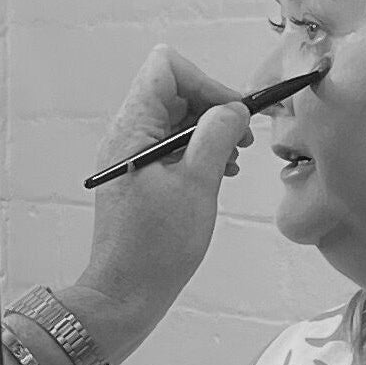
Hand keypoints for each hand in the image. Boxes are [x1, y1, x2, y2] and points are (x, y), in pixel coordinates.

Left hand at [64, 47, 256, 362]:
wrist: (124, 296)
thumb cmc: (156, 248)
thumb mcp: (197, 185)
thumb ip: (217, 136)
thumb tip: (234, 109)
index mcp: (132, 129)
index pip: (167, 68)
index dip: (205, 83)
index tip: (232, 115)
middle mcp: (125, 135)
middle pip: (173, 91)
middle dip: (212, 107)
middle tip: (240, 140)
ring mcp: (130, 157)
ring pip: (175, 120)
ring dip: (209, 132)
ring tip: (231, 161)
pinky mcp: (138, 179)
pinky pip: (170, 148)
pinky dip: (197, 153)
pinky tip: (217, 176)